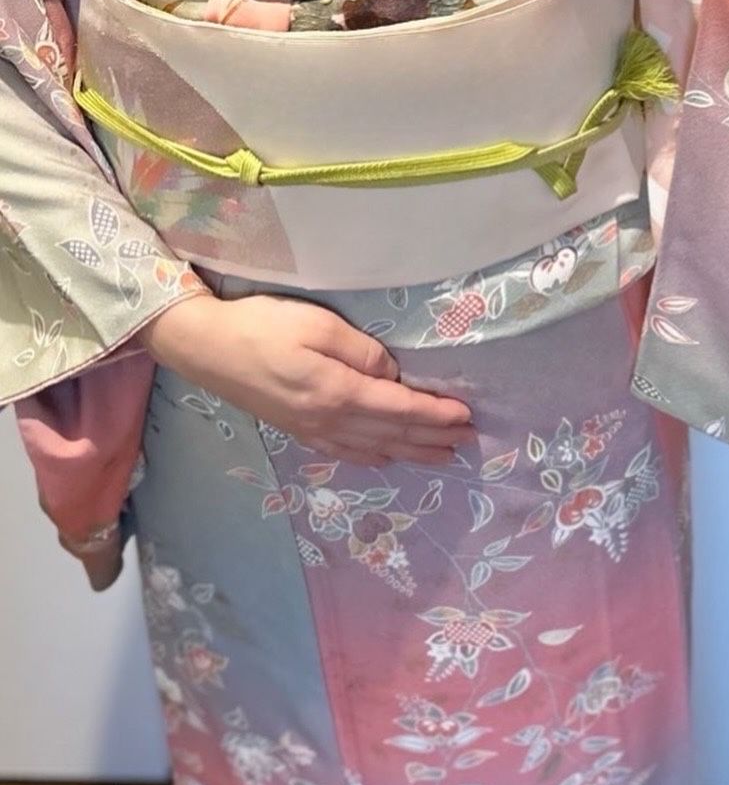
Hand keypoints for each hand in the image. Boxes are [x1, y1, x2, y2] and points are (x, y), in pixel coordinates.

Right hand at [139, 291, 475, 466]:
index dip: (436, 415)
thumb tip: (393, 375)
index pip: (400, 410)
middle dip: (433, 438)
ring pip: (374, 449)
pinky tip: (386, 458)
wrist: (204, 348)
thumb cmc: (261, 327)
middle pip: (393, 435)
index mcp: (338, 394)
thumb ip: (362, 352)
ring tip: (443, 455)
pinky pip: (346, 453)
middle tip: (469, 440)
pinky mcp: (297, 431)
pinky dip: (375, 457)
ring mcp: (312, 431)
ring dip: (411, 452)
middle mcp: (329, 422)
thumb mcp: (317, 326)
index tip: (466, 416)